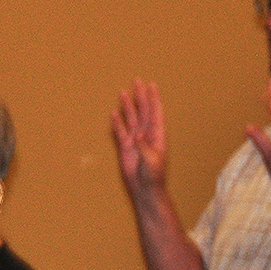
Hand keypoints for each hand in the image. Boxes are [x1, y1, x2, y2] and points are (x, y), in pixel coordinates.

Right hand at [110, 79, 168, 196]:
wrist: (145, 188)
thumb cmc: (154, 176)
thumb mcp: (152, 161)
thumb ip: (145, 147)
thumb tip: (137, 136)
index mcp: (157, 135)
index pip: (155, 112)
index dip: (153, 98)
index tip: (151, 85)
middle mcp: (146, 134)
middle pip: (143, 110)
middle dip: (140, 96)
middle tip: (137, 81)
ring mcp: (135, 139)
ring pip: (130, 118)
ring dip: (127, 105)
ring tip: (123, 92)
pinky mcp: (125, 147)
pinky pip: (120, 131)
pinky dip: (117, 122)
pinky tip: (114, 113)